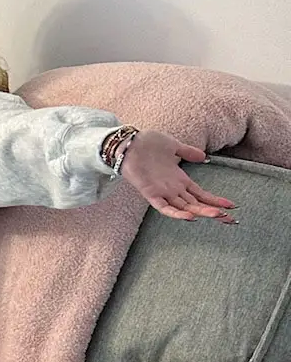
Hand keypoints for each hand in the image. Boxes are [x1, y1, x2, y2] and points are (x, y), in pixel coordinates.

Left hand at [120, 130, 235, 222]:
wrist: (128, 141)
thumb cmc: (148, 143)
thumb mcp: (173, 146)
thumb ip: (188, 153)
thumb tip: (204, 157)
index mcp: (179, 179)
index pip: (201, 194)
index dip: (215, 200)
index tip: (232, 206)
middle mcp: (173, 188)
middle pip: (196, 204)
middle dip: (214, 211)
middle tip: (231, 220)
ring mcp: (162, 191)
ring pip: (184, 207)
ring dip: (201, 212)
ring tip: (218, 215)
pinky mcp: (150, 193)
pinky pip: (163, 207)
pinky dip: (176, 213)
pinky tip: (190, 216)